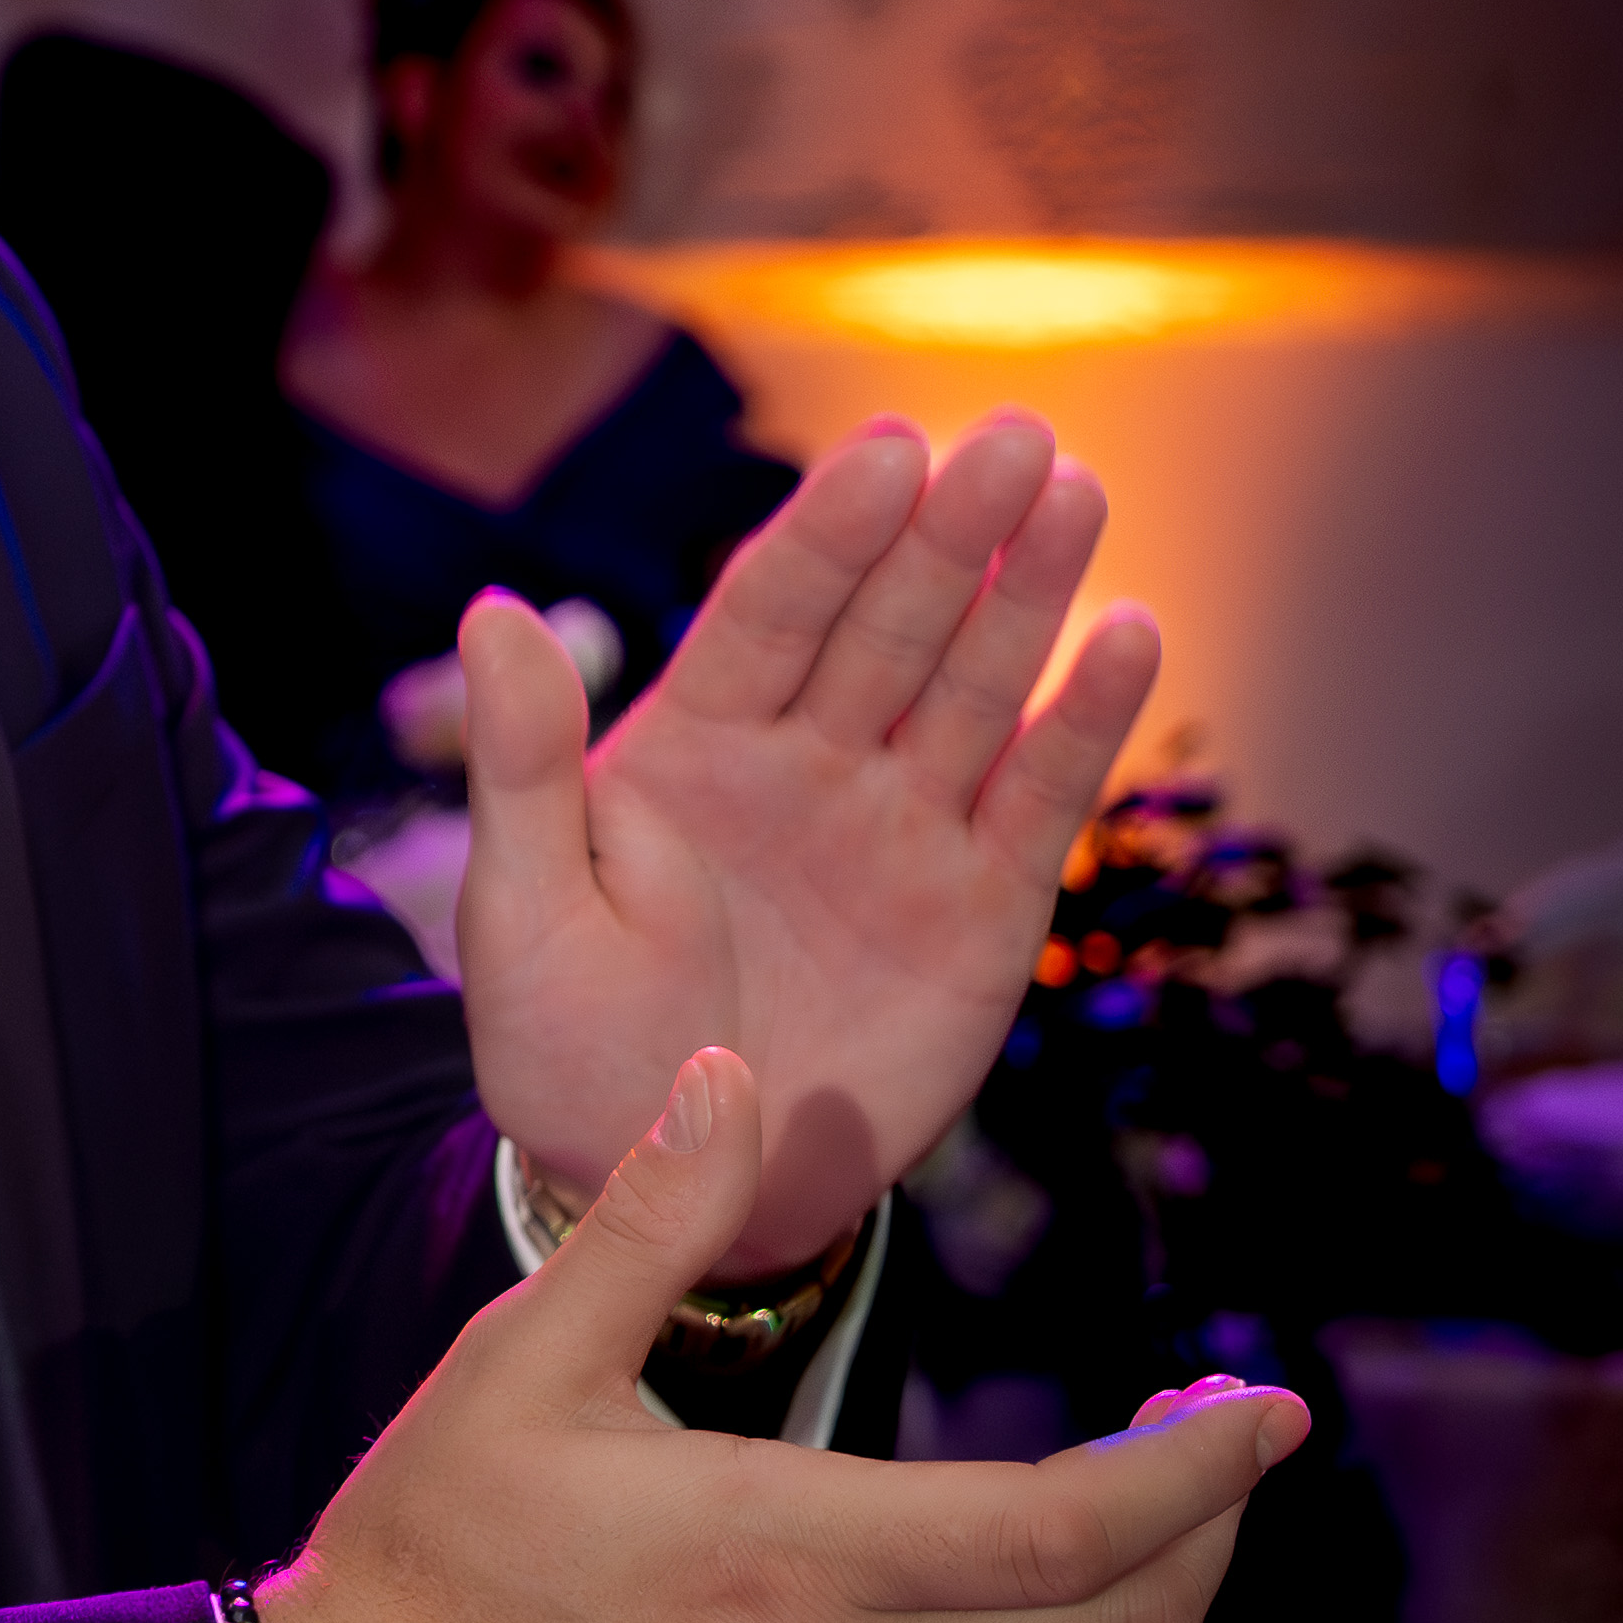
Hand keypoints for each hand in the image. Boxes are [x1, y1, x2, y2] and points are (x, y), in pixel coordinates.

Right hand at [251, 1045, 1300, 1622]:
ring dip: (1169, 1618)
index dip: (1201, 1472)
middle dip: (1210, 1526)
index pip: (1075, 1533)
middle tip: (1218, 1432)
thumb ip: (648, 1223)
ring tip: (1164, 1522)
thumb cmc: (434, 1549)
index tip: (1271, 1405)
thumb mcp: (521, 1360)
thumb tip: (727, 1074)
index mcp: (795, 1557)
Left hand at [457, 413, 1155, 1271]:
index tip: (889, 448)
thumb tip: (492, 609)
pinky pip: (1037, 800)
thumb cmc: (570, 1043)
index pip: (773, 608)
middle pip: (890, 622)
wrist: (666, 1184)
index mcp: (697, 742)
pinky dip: (1083, 721)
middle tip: (1014, 438)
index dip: (832, 529)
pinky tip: (1130, 634)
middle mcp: (811, 761)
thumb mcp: (522, 907)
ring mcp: (902, 827)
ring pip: (975, 685)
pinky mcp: (980, 909)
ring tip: (1077, 491)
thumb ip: (521, 762)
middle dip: (951, 531)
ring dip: (1029, 591)